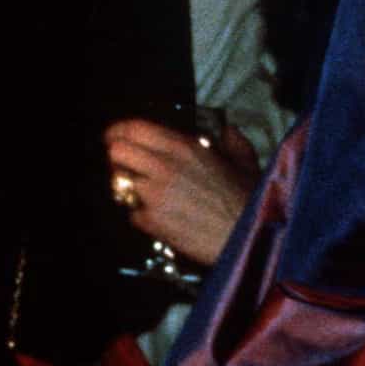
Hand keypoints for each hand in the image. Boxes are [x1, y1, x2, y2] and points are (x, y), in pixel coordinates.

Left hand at [102, 117, 261, 267]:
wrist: (246, 236)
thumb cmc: (249, 200)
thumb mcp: (246, 162)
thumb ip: (234, 142)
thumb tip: (228, 131)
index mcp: (184, 148)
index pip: (135, 129)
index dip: (120, 130)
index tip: (115, 135)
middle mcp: (164, 166)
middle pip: (117, 151)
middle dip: (117, 158)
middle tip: (124, 165)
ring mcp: (154, 195)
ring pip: (119, 182)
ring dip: (126, 187)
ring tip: (140, 193)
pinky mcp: (152, 221)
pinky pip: (132, 214)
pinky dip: (140, 216)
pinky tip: (156, 217)